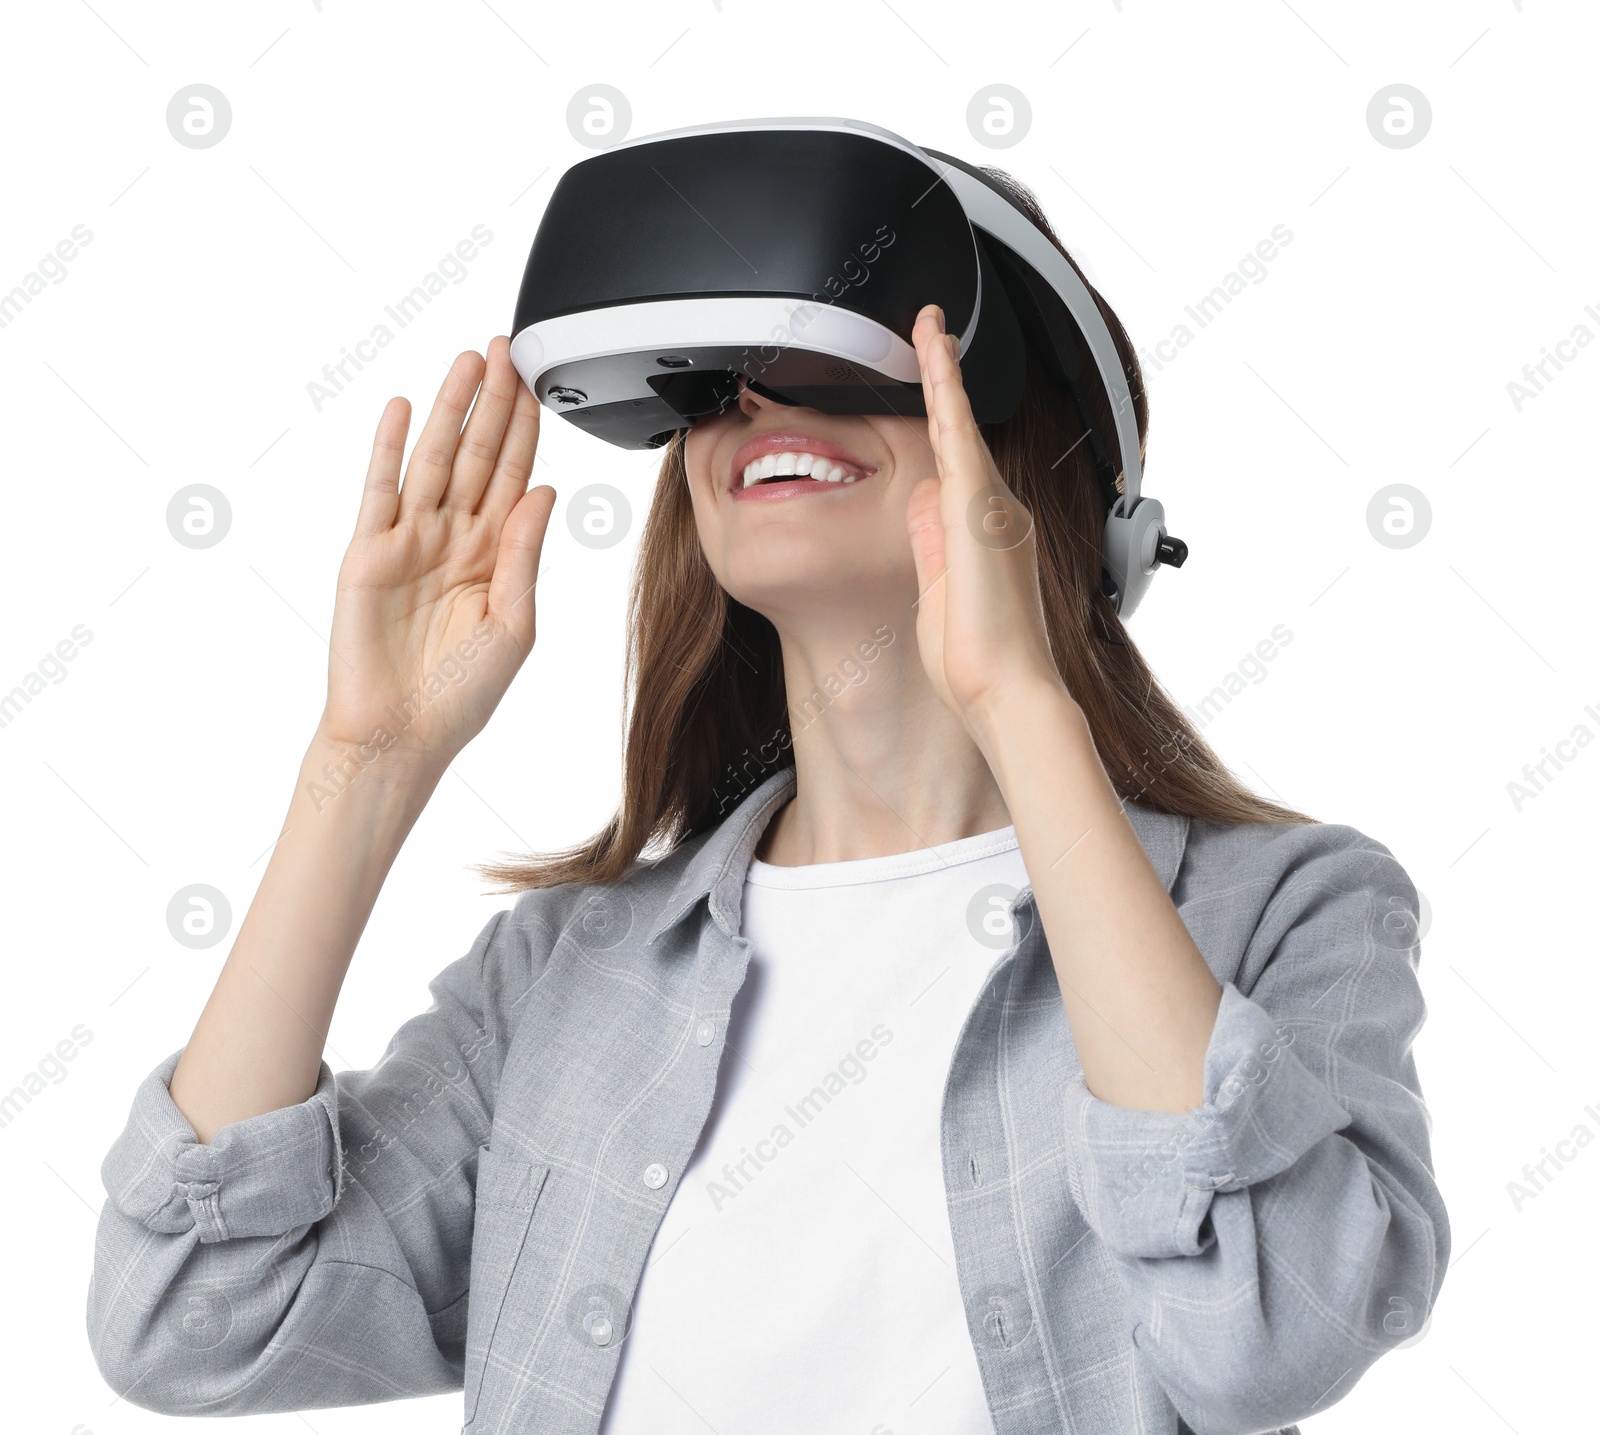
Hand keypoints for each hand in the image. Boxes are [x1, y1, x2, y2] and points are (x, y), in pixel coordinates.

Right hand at [317, 336, 555, 774]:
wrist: (401, 736)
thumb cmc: (459, 695)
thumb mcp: (514, 625)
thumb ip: (524, 555)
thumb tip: (546, 492)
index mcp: (492, 558)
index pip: (514, 479)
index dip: (526, 432)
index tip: (539, 387)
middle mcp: (451, 540)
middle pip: (477, 456)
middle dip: (493, 404)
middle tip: (507, 351)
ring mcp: (408, 542)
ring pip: (433, 461)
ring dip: (449, 411)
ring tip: (466, 363)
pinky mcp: (366, 553)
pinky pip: (379, 490)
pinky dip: (390, 449)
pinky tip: (403, 410)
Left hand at [905, 304, 1069, 744]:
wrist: (1007, 690)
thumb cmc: (975, 661)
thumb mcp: (938, 595)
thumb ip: (930, 547)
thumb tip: (921, 506)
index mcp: (983, 534)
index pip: (956, 464)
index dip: (943, 419)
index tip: (934, 383)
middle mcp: (994, 510)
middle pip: (959, 433)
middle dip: (944, 379)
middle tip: (929, 327)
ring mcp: (990, 502)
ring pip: (958, 420)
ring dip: (943, 368)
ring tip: (927, 320)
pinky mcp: (977, 502)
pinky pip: (955, 426)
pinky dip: (943, 381)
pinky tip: (931, 342)